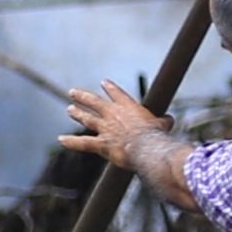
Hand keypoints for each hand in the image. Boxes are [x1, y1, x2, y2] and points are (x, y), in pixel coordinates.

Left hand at [57, 79, 173, 170]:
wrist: (148, 148)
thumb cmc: (157, 136)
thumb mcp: (162, 125)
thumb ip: (163, 121)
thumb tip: (170, 120)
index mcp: (128, 107)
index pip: (117, 94)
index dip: (109, 88)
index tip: (103, 82)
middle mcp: (113, 114)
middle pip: (95, 102)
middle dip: (83, 97)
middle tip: (72, 92)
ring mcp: (105, 128)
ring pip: (87, 118)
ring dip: (77, 114)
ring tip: (69, 109)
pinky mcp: (101, 144)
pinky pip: (83, 143)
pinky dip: (72, 142)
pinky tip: (61, 140)